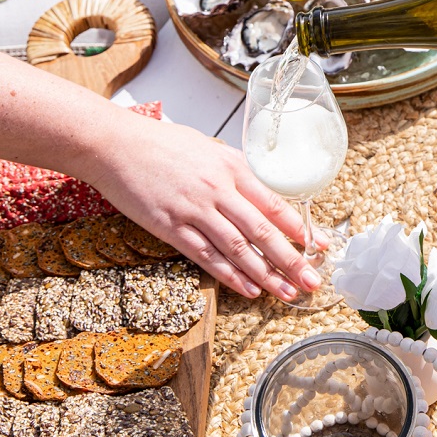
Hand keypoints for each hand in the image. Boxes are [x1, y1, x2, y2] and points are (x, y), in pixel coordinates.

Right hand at [85, 119, 322, 301]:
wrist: (115, 144)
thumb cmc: (161, 143)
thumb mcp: (208, 148)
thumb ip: (234, 170)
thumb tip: (259, 190)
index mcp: (232, 166)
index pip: (275, 202)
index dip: (300, 228)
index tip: (321, 246)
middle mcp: (218, 189)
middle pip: (263, 230)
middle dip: (292, 259)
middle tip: (313, 281)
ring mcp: (194, 210)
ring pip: (239, 248)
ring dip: (266, 274)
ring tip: (287, 293)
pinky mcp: (170, 227)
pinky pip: (206, 256)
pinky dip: (231, 275)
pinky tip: (249, 289)